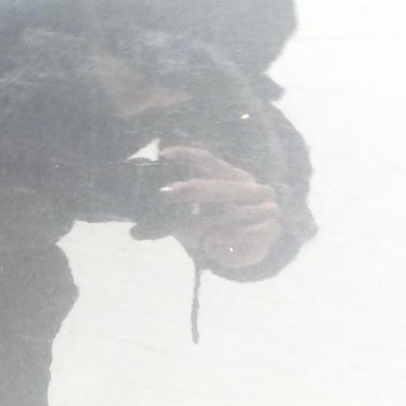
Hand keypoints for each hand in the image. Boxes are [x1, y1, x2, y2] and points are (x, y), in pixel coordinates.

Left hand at [158, 146, 280, 269]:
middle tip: (165, 193)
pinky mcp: (271, 229)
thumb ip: (165, 226)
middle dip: (193, 190)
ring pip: (233, 213)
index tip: (163, 154)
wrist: (247, 251)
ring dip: (213, 228)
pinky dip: (227, 241)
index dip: (187, 155)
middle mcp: (250, 187)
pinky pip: (244, 233)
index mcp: (231, 177)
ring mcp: (265, 206)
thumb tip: (134, 233)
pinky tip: (218, 246)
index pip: (209, 160)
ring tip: (207, 239)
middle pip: (220, 184)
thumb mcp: (189, 225)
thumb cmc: (216, 229)